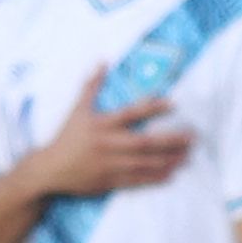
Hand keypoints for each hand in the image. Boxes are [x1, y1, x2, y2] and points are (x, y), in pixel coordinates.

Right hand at [28, 69, 193, 197]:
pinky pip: (137, 180)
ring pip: (144, 163)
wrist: (49, 169)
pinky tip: (171, 174)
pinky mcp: (110, 181)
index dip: (152, 107)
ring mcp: (110, 165)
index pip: (131, 113)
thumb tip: (102, 61)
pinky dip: (155, 178)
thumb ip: (92, 86)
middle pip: (144, 142)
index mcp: (101, 124)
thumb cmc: (66, 137)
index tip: (173, 103)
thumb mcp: (77, 110)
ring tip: (187, 156)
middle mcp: (108, 144)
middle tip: (192, 137)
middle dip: (170, 140)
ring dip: (168, 160)